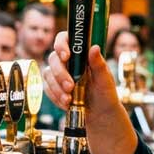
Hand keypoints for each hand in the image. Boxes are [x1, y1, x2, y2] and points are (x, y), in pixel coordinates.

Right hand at [42, 35, 138, 153]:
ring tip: (70, 100)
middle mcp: (68, 61)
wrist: (99, 114)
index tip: (66, 56)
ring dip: (57, 88)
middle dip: (60, 74)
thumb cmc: (105, 94)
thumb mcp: (105, 80)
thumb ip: (99, 64)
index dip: (61, 44)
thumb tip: (94, 47)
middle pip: (53, 58)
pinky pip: (47, 89)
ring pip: (47, 74)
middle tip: (70, 86)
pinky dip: (56, 97)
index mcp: (80, 53)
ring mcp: (59, 73)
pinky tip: (66, 104)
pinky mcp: (53, 87)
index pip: (64, 39)